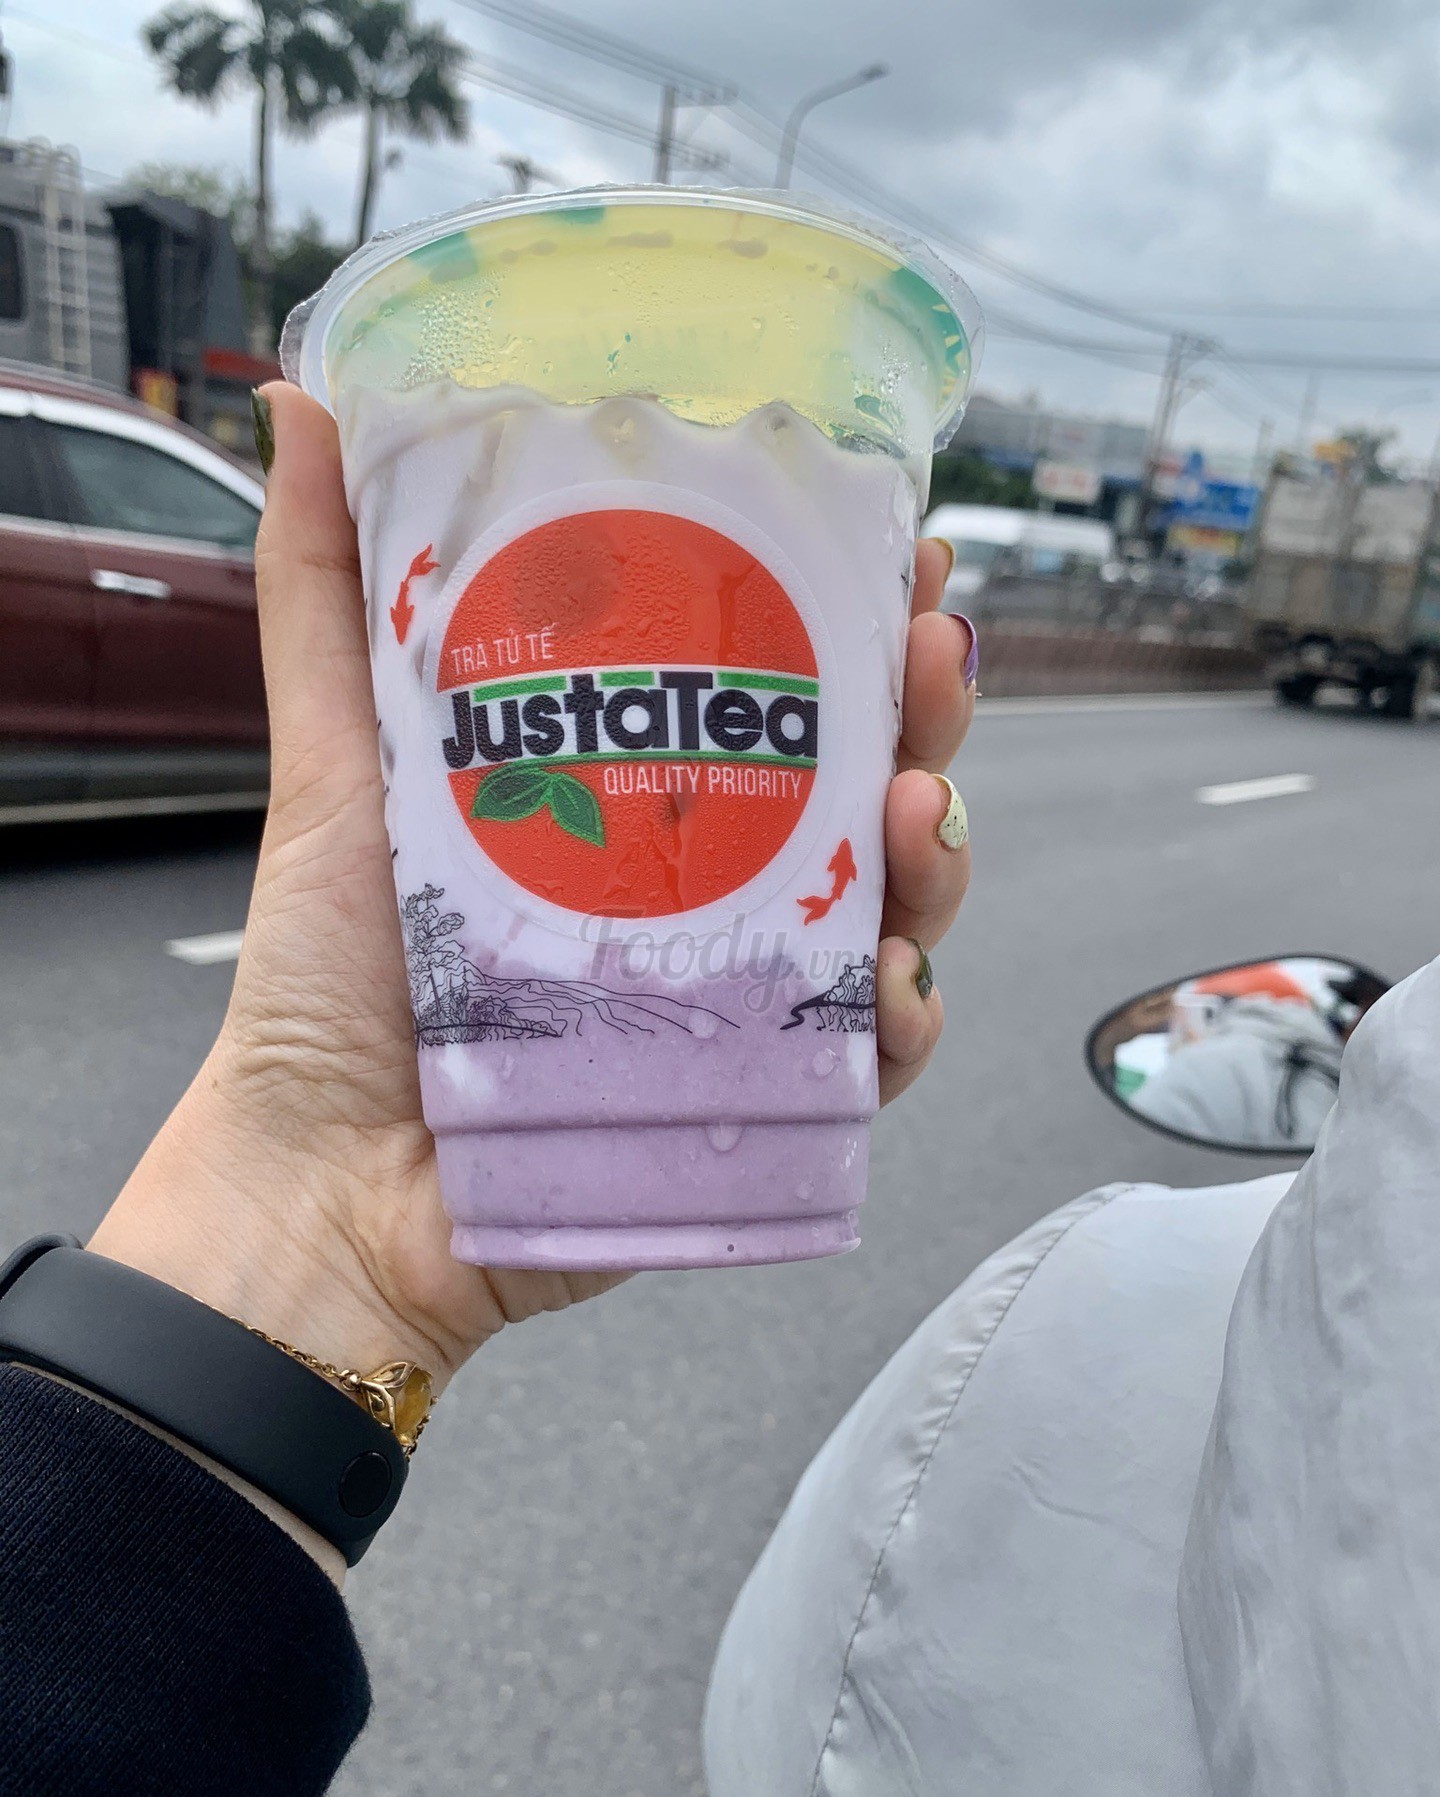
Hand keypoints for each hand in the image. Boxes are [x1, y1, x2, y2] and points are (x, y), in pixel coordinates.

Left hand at [90, 386, 974, 1392]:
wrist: (322, 1184)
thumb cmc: (327, 981)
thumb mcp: (337, 761)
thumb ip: (327, 595)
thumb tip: (296, 400)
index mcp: (635, 794)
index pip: (774, 684)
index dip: (851, 611)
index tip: (897, 539)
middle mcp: (704, 884)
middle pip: (858, 782)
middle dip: (925, 709)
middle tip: (936, 650)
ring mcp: (736, 992)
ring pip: (889, 907)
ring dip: (939, 850)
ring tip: (914, 808)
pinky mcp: (749, 1099)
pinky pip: (863, 1058)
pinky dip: (903, 1019)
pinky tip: (896, 982)